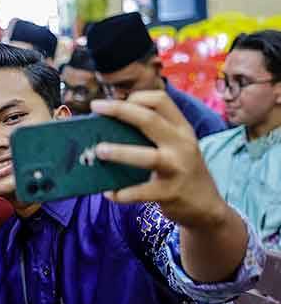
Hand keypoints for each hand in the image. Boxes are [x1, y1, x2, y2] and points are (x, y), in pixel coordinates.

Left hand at [92, 91, 228, 228]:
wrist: (206, 206)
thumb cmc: (181, 170)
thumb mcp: (177, 145)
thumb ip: (154, 133)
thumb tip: (108, 126)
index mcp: (182, 129)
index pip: (161, 100)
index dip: (136, 97)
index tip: (113, 102)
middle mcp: (182, 144)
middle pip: (150, 119)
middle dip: (120, 110)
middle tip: (95, 107)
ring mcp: (177, 168)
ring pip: (147, 156)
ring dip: (120, 152)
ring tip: (99, 150)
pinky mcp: (170, 193)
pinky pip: (142, 192)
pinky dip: (122, 193)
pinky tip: (109, 193)